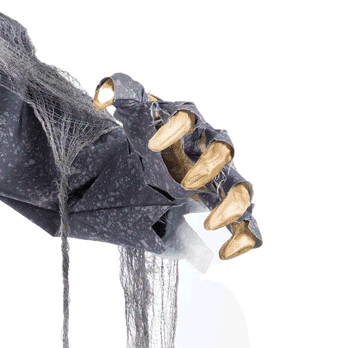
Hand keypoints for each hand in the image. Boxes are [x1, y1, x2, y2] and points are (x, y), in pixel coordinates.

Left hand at [94, 73, 260, 258]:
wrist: (151, 169)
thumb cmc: (147, 140)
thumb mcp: (133, 119)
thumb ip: (123, 98)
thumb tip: (102, 93)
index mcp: (187, 125)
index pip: (187, 118)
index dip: (174, 128)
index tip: (150, 146)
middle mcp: (210, 149)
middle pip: (223, 150)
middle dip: (208, 166)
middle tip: (186, 184)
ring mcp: (222, 179)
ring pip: (241, 188)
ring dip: (230, 205)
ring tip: (212, 224)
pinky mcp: (227, 206)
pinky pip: (247, 224)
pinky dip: (244, 238)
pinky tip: (227, 254)